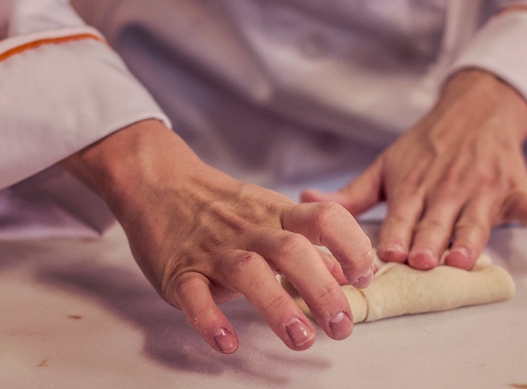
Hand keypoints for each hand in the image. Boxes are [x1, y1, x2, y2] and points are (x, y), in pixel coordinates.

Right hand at [62, 120, 373, 353]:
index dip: (351, 245)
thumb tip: (348, 274)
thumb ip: (310, 244)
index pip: (325, 219)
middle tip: (341, 327)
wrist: (160, 183)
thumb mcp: (272, 215)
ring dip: (277, 306)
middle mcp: (250, 229)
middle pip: (291, 250)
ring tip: (301, 339)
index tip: (366, 276)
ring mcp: (213, 249)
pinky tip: (227, 343)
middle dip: (321, 289)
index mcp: (277, 214)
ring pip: (248, 271)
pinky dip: (210, 319)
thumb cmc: (224, 206)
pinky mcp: (179, 269)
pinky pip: (193, 295)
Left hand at [302, 70, 526, 269]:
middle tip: (420, 260)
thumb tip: (303, 203)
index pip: (401, 214)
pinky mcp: (510, 187)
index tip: (386, 253)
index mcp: (412, 186)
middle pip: (436, 221)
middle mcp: (445, 189)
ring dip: (470, 237)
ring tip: (462, 258)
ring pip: (475, 218)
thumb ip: (350, 195)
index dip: (394, 232)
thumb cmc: (424, 146)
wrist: (473, 109)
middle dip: (428, 241)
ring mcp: (480, 189)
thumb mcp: (385, 166)